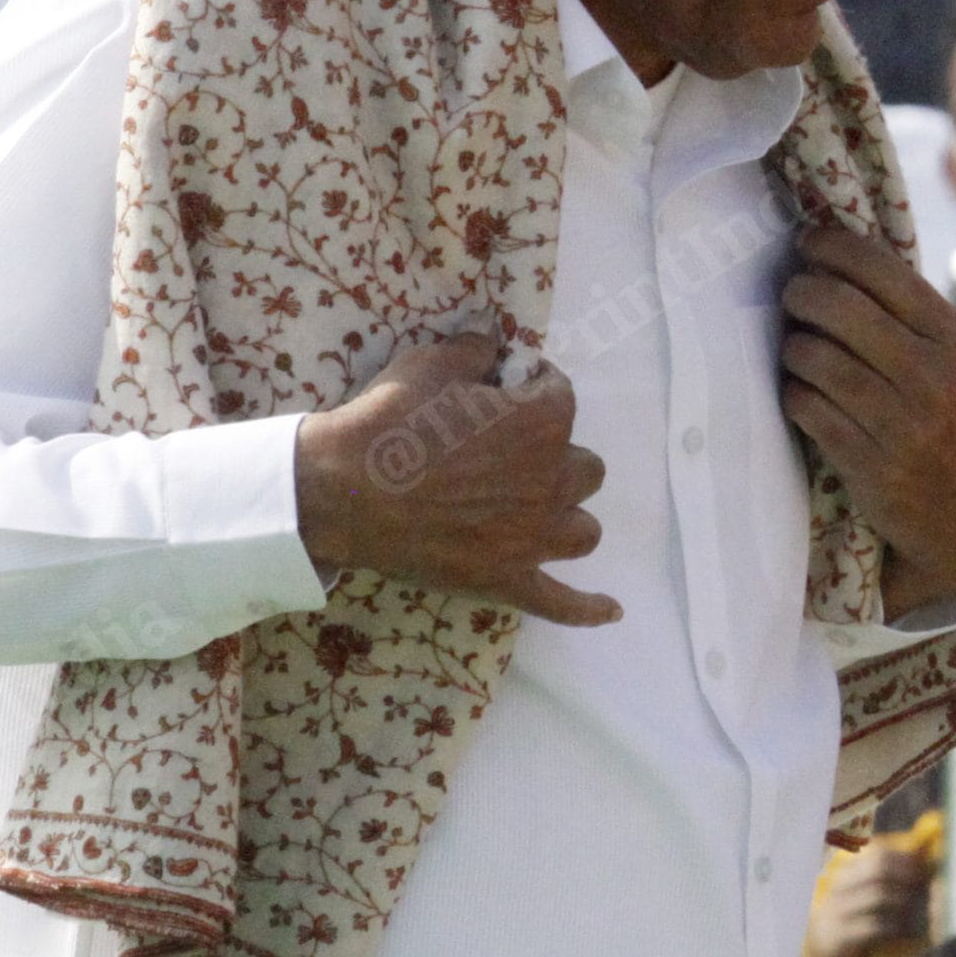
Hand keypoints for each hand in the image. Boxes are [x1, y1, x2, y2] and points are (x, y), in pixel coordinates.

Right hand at [294, 332, 618, 625]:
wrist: (344, 489)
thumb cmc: (390, 421)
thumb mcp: (432, 362)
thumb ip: (475, 350)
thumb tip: (492, 345)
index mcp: (543, 422)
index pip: (560, 395)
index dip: (532, 389)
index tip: (506, 390)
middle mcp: (553, 480)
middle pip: (583, 468)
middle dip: (555, 457)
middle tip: (508, 454)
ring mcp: (533, 536)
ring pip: (582, 530)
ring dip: (565, 516)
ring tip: (535, 510)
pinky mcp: (507, 580)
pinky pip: (562, 602)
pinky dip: (587, 608)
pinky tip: (611, 611)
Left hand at [780, 227, 955, 616]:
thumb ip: (913, 317)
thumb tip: (840, 260)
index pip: (883, 271)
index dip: (834, 248)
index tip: (808, 243)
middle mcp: (933, 376)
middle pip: (840, 307)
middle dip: (802, 292)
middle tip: (792, 294)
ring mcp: (901, 424)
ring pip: (815, 357)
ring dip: (793, 345)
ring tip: (795, 346)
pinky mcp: (870, 466)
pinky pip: (807, 407)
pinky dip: (794, 392)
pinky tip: (801, 391)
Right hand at [805, 841, 931, 956]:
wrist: (822, 945)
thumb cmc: (851, 916)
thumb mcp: (862, 893)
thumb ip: (884, 878)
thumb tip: (921, 859)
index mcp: (847, 871)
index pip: (878, 853)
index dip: (904, 858)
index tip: (923, 867)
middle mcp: (840, 886)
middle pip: (878, 869)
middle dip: (906, 876)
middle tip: (923, 886)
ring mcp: (838, 910)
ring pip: (877, 895)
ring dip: (904, 902)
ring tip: (916, 910)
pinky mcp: (840, 935)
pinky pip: (874, 926)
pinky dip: (895, 927)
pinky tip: (904, 931)